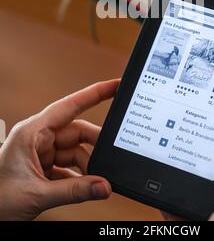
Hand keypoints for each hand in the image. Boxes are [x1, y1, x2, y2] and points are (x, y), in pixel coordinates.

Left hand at [0, 80, 118, 220]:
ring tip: (95, 182)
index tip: (115, 85)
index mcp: (31, 132)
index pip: (70, 106)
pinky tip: (85, 186)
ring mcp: (40, 153)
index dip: (95, 93)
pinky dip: (78, 177)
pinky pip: (68, 167)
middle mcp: (37, 138)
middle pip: (76, 132)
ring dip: (87, 166)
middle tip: (112, 157)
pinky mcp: (42, 168)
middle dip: (95, 146)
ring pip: (74, 151)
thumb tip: (103, 186)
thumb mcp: (36, 194)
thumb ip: (74, 191)